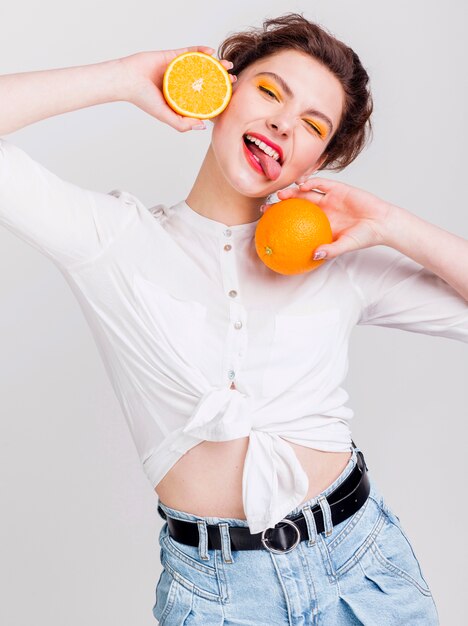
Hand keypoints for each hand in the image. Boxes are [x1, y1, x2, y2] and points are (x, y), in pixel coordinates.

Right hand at [119, 47, 235, 131]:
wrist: (128, 79)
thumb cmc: (143, 99)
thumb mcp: (165, 116)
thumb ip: (182, 124)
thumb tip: (202, 126)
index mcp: (181, 98)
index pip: (202, 98)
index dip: (216, 97)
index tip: (228, 97)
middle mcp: (181, 83)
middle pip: (205, 80)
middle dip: (221, 80)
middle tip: (232, 80)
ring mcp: (178, 69)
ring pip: (201, 65)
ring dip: (216, 64)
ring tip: (227, 65)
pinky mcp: (173, 55)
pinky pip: (190, 52)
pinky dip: (201, 50)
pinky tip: (211, 51)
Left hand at [264, 177, 393, 259]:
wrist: (382, 222)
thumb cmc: (364, 237)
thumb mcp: (345, 245)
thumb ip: (330, 250)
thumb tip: (314, 256)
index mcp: (319, 224)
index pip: (296, 221)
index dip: (282, 221)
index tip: (268, 225)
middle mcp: (321, 210)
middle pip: (295, 205)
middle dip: (280, 205)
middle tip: (266, 206)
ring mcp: (329, 198)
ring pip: (305, 193)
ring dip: (292, 192)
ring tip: (282, 195)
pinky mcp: (338, 188)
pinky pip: (321, 183)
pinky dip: (311, 182)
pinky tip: (302, 184)